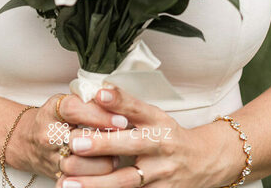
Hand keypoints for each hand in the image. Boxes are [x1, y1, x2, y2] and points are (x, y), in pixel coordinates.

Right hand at [8, 91, 129, 178]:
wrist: (27, 140)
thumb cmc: (55, 117)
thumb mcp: (66, 101)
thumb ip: (87, 100)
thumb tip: (117, 100)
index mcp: (53, 110)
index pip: (74, 109)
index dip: (99, 114)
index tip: (122, 119)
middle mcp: (48, 134)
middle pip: (79, 139)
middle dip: (106, 141)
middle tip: (126, 139)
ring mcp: (50, 157)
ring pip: (79, 165)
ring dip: (103, 163)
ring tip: (117, 156)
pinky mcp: (54, 175)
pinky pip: (75, 182)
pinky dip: (93, 179)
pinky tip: (105, 173)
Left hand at [59, 85, 240, 187]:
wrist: (202, 161)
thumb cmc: (169, 135)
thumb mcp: (153, 115)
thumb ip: (127, 106)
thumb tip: (98, 90)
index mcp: (157, 121)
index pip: (137, 108)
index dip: (119, 101)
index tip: (99, 94)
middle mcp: (160, 146)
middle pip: (130, 145)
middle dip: (102, 145)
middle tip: (75, 143)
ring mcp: (160, 174)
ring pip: (126, 181)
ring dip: (96, 183)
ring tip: (68, 183)